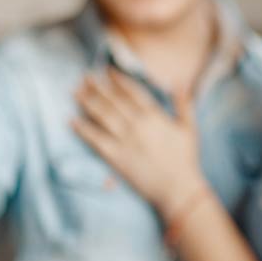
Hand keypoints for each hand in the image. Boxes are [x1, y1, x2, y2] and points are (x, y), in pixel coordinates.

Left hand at [72, 67, 205, 218]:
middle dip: (97, 87)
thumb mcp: (189, 128)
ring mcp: (125, 141)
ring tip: (75, 92)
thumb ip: (184, 104)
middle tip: (84, 77)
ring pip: (102, 116)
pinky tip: (71, 121)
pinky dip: (83, 129)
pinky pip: (96, 140)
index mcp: (154, 115)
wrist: (177, 189)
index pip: (132, 91)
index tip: (106, 71)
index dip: (117, 79)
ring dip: (87, 102)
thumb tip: (179, 83)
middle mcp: (137, 125)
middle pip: (112, 100)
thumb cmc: (185, 159)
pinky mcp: (116, 158)